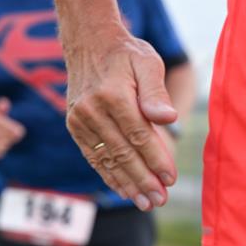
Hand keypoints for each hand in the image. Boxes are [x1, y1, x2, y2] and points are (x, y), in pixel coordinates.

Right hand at [63, 30, 177, 210]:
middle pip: (122, 152)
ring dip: (126, 183)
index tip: (171, 179)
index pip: (139, 136)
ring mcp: (80, 119)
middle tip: (159, 200)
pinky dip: (108, 174)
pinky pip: (93, 156)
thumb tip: (168, 118)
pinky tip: (123, 189)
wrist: (89, 43)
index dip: (156, 159)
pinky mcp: (74, 126)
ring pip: (106, 159)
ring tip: (144, 202)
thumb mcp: (147, 62)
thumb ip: (156, 91)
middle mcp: (92, 110)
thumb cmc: (125, 53)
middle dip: (143, 179)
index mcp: (113, 95)